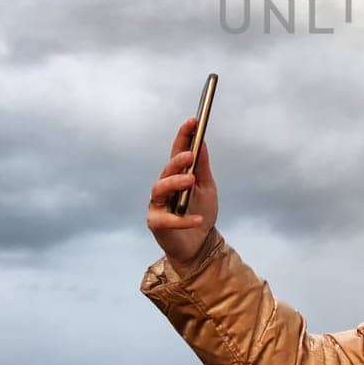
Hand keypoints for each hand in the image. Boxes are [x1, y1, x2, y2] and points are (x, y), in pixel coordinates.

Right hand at [147, 117, 218, 264]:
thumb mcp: (206, 187)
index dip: (183, 135)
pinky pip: (168, 219)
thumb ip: (202, 167)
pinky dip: (184, 219)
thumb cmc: (202, 212)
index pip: (177, 151)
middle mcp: (164, 187)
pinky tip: (199, 219)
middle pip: (166, 169)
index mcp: (177, 175)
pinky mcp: (157, 223)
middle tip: (190, 155)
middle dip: (177, 160)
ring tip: (190, 181)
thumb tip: (201, 142)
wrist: (200, 244)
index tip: (193, 121)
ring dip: (175, 183)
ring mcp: (158, 204)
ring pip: (160, 189)